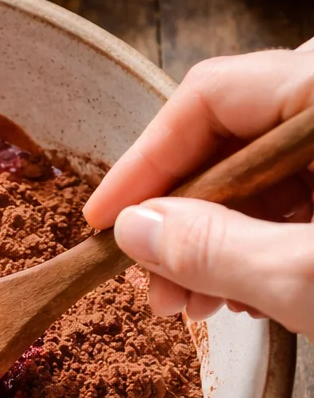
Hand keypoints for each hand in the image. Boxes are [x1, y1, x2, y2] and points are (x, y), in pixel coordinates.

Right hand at [84, 48, 313, 335]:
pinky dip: (270, 237)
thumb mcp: (309, 275)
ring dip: (223, 235)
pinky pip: (307, 185)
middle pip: (234, 132)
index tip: (104, 222)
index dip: (146, 162)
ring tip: (203, 302)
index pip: (209, 96)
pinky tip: (252, 289)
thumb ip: (217, 247)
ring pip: (268, 166)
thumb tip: (135, 229)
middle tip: (157, 285)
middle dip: (185, 214)